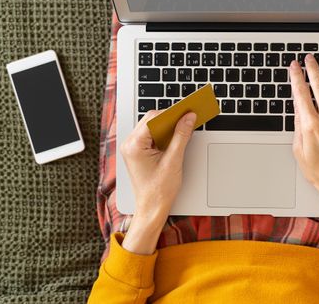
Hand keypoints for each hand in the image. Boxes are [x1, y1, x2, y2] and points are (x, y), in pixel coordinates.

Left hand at [120, 110, 195, 253]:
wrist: (152, 208)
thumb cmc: (159, 190)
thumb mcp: (174, 160)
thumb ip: (182, 136)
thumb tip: (189, 118)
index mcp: (134, 145)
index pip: (153, 118)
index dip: (172, 113)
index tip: (187, 111)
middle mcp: (130, 143)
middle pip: (152, 120)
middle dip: (170, 119)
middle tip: (188, 119)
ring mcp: (133, 147)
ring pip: (153, 126)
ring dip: (168, 126)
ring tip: (184, 129)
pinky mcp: (139, 151)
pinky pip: (152, 135)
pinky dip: (165, 134)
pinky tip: (176, 138)